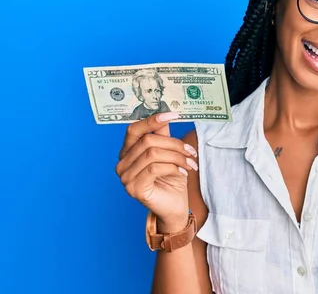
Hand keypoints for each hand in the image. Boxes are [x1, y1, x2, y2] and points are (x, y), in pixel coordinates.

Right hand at [115, 112, 198, 228]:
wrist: (175, 207)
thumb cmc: (171, 179)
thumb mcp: (169, 153)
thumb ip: (163, 135)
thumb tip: (166, 114)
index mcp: (127, 152)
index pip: (134, 129)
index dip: (152, 120)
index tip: (174, 114)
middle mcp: (122, 163)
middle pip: (148, 141)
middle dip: (174, 144)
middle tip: (192, 151)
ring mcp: (125, 177)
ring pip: (153, 153)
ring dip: (177, 156)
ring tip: (191, 163)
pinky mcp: (134, 188)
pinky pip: (154, 168)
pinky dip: (173, 167)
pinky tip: (183, 172)